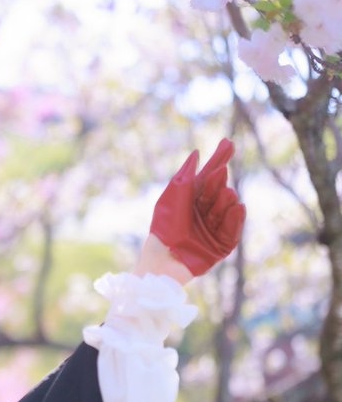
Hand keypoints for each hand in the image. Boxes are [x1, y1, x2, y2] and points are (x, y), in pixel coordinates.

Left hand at [150, 139, 244, 276]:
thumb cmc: (163, 227)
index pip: (208, 176)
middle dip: (218, 181)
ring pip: (226, 207)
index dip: (218, 159)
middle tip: (218, 173)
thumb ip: (185, 175)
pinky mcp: (221, 245)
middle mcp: (203, 212)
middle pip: (217, 190)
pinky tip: (237, 206)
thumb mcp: (173, 197)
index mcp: (191, 200)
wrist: (163, 258)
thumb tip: (197, 153)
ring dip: (225, 199)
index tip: (228, 143)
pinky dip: (235, 218)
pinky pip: (232, 229)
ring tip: (224, 194)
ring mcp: (213, 229)